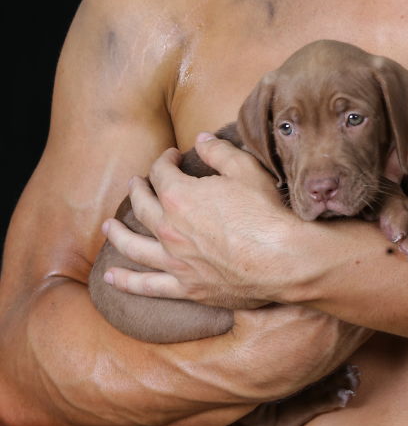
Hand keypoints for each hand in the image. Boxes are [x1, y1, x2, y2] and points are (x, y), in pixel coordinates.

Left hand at [101, 134, 306, 306]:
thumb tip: (200, 139)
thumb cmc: (265, 212)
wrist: (281, 259)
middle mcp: (169, 228)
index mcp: (180, 196)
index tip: (172, 156)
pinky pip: (147, 285)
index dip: (164, 160)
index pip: (161, 172)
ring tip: (108, 226)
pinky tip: (110, 277)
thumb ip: (218, 151)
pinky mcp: (185, 287)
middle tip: (137, 183)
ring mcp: (174, 261)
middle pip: (142, 205)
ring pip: (134, 245)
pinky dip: (127, 281)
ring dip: (118, 233)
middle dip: (138, 189)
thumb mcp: (245, 169)